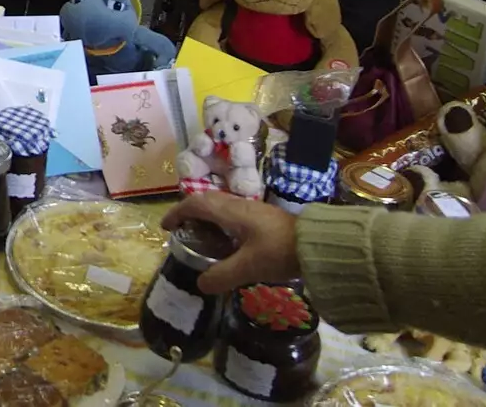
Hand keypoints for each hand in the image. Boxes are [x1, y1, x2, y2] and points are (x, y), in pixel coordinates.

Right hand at [160, 194, 300, 294]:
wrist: (319, 244)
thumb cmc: (280, 251)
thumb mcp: (248, 267)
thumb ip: (221, 276)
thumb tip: (200, 284)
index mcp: (230, 211)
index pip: (195, 204)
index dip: (177, 212)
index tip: (166, 226)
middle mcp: (239, 205)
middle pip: (207, 201)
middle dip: (190, 213)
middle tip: (182, 231)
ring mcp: (253, 211)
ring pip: (221, 207)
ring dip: (207, 218)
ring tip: (202, 237)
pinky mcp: (265, 219)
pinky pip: (234, 215)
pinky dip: (222, 224)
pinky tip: (228, 243)